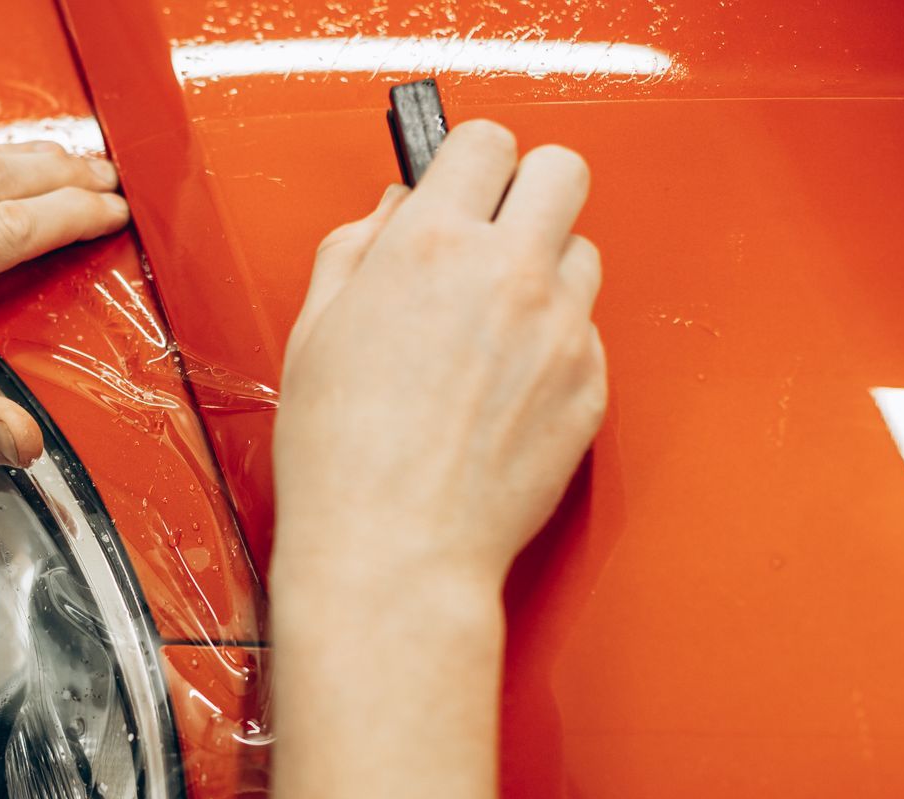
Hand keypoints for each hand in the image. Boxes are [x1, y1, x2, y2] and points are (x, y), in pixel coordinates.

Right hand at [273, 121, 606, 595]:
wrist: (395, 552)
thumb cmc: (344, 462)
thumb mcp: (313, 333)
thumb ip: (354, 251)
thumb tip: (390, 213)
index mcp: (432, 248)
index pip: (485, 142)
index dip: (468, 161)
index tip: (458, 184)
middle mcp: (509, 275)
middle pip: (563, 171)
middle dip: (528, 189)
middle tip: (495, 227)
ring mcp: (561, 331)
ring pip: (584, 252)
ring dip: (545, 268)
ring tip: (494, 321)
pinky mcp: (590, 387)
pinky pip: (586, 334)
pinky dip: (553, 345)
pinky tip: (502, 386)